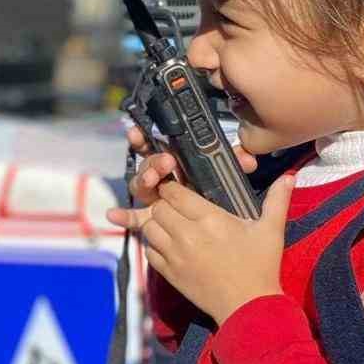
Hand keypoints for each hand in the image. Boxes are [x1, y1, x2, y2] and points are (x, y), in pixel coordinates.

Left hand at [107, 174, 295, 324]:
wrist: (248, 307)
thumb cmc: (261, 267)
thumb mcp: (271, 231)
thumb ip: (277, 200)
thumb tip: (289, 176)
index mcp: (210, 219)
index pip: (175, 192)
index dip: (173, 188)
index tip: (180, 190)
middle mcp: (188, 235)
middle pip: (158, 208)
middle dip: (165, 204)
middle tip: (176, 208)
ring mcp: (176, 256)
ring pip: (149, 228)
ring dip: (157, 224)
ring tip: (171, 225)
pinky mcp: (170, 274)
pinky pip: (149, 252)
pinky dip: (155, 246)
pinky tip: (169, 246)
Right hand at [124, 123, 259, 206]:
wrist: (223, 232)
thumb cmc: (222, 197)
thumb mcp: (229, 177)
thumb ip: (236, 164)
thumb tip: (249, 159)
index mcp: (179, 163)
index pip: (158, 144)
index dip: (145, 136)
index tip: (139, 131)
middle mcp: (163, 177)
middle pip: (148, 163)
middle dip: (153, 160)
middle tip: (166, 163)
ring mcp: (155, 197)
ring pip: (141, 184)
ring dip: (144, 178)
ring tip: (152, 180)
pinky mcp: (151, 218)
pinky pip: (135, 217)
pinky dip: (124, 215)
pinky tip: (114, 215)